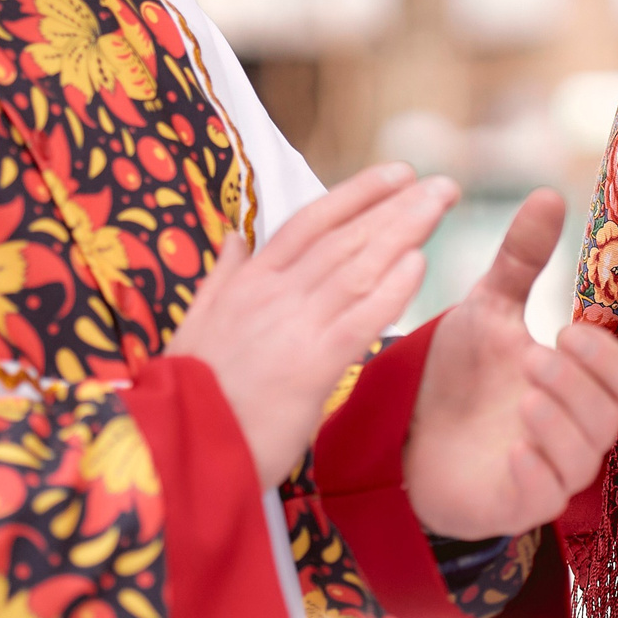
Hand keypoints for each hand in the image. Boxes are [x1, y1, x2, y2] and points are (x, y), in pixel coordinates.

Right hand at [168, 163, 457, 484]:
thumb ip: (222, 278)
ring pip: (357, 267)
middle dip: (396, 206)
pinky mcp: (310, 366)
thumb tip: (236, 239)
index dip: (357, 193)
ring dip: (404, 232)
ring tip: (440, 206)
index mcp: (249, 282)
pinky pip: (359, 319)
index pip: (311, 222)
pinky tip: (419, 265)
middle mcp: (274, 294)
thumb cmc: (189, 392)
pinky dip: (391, 290)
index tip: (398, 173)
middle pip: (345, 237)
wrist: (175, 444)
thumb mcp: (196, 323)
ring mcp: (293, 326)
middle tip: (441, 185)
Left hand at [404, 188, 617, 539]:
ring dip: (558, 420)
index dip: (608, 357)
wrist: (402, 433)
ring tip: (523, 394)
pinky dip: (535, 467)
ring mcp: (550, 473)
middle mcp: (575, 432)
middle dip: (581, 384)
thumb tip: (547, 192)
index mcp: (579, 386)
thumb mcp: (487, 309)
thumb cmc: (458, 375)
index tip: (565, 329)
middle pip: (613, 415)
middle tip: (537, 357)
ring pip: (584, 455)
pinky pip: (546, 495)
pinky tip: (511, 444)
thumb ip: (521, 260)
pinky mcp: (518, 506)